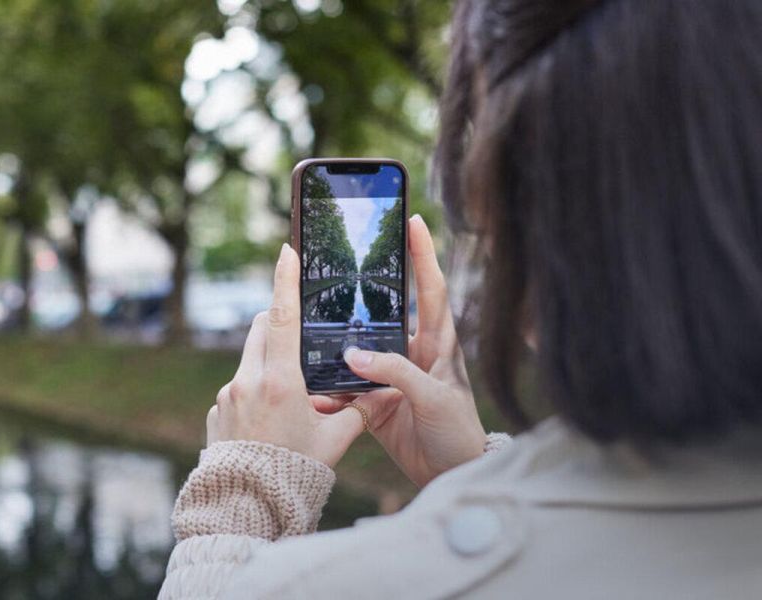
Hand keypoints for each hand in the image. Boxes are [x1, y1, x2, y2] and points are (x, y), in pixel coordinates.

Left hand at [206, 244, 367, 467]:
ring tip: (291, 395)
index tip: (285, 250)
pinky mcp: (216, 410)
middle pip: (263, 329)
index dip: (284, 280)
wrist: (247, 506)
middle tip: (301, 334)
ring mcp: (227, 395)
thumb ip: (356, 411)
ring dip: (269, 362)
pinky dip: (255, 391)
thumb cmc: (296, 473)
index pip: (282, 317)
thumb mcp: (335, 441)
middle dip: (280, 322)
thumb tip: (378, 393)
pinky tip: (269, 421)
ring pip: (250, 359)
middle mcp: (248, 381)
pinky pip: (238, 387)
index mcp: (280, 381)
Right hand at [315, 215, 486, 486]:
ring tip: (310, 321)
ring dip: (336, 342)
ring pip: (358, 348)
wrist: (451, 475)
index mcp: (437, 344)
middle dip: (365, 286)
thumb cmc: (458, 432)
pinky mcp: (374, 402)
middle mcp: (412, 353)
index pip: (431, 289)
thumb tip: (354, 355)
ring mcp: (391, 376)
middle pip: (386, 309)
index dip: (424, 254)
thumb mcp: (433, 397)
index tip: (414, 220)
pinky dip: (328, 390)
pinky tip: (310, 389)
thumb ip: (396, 373)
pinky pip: (345, 388)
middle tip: (342, 258)